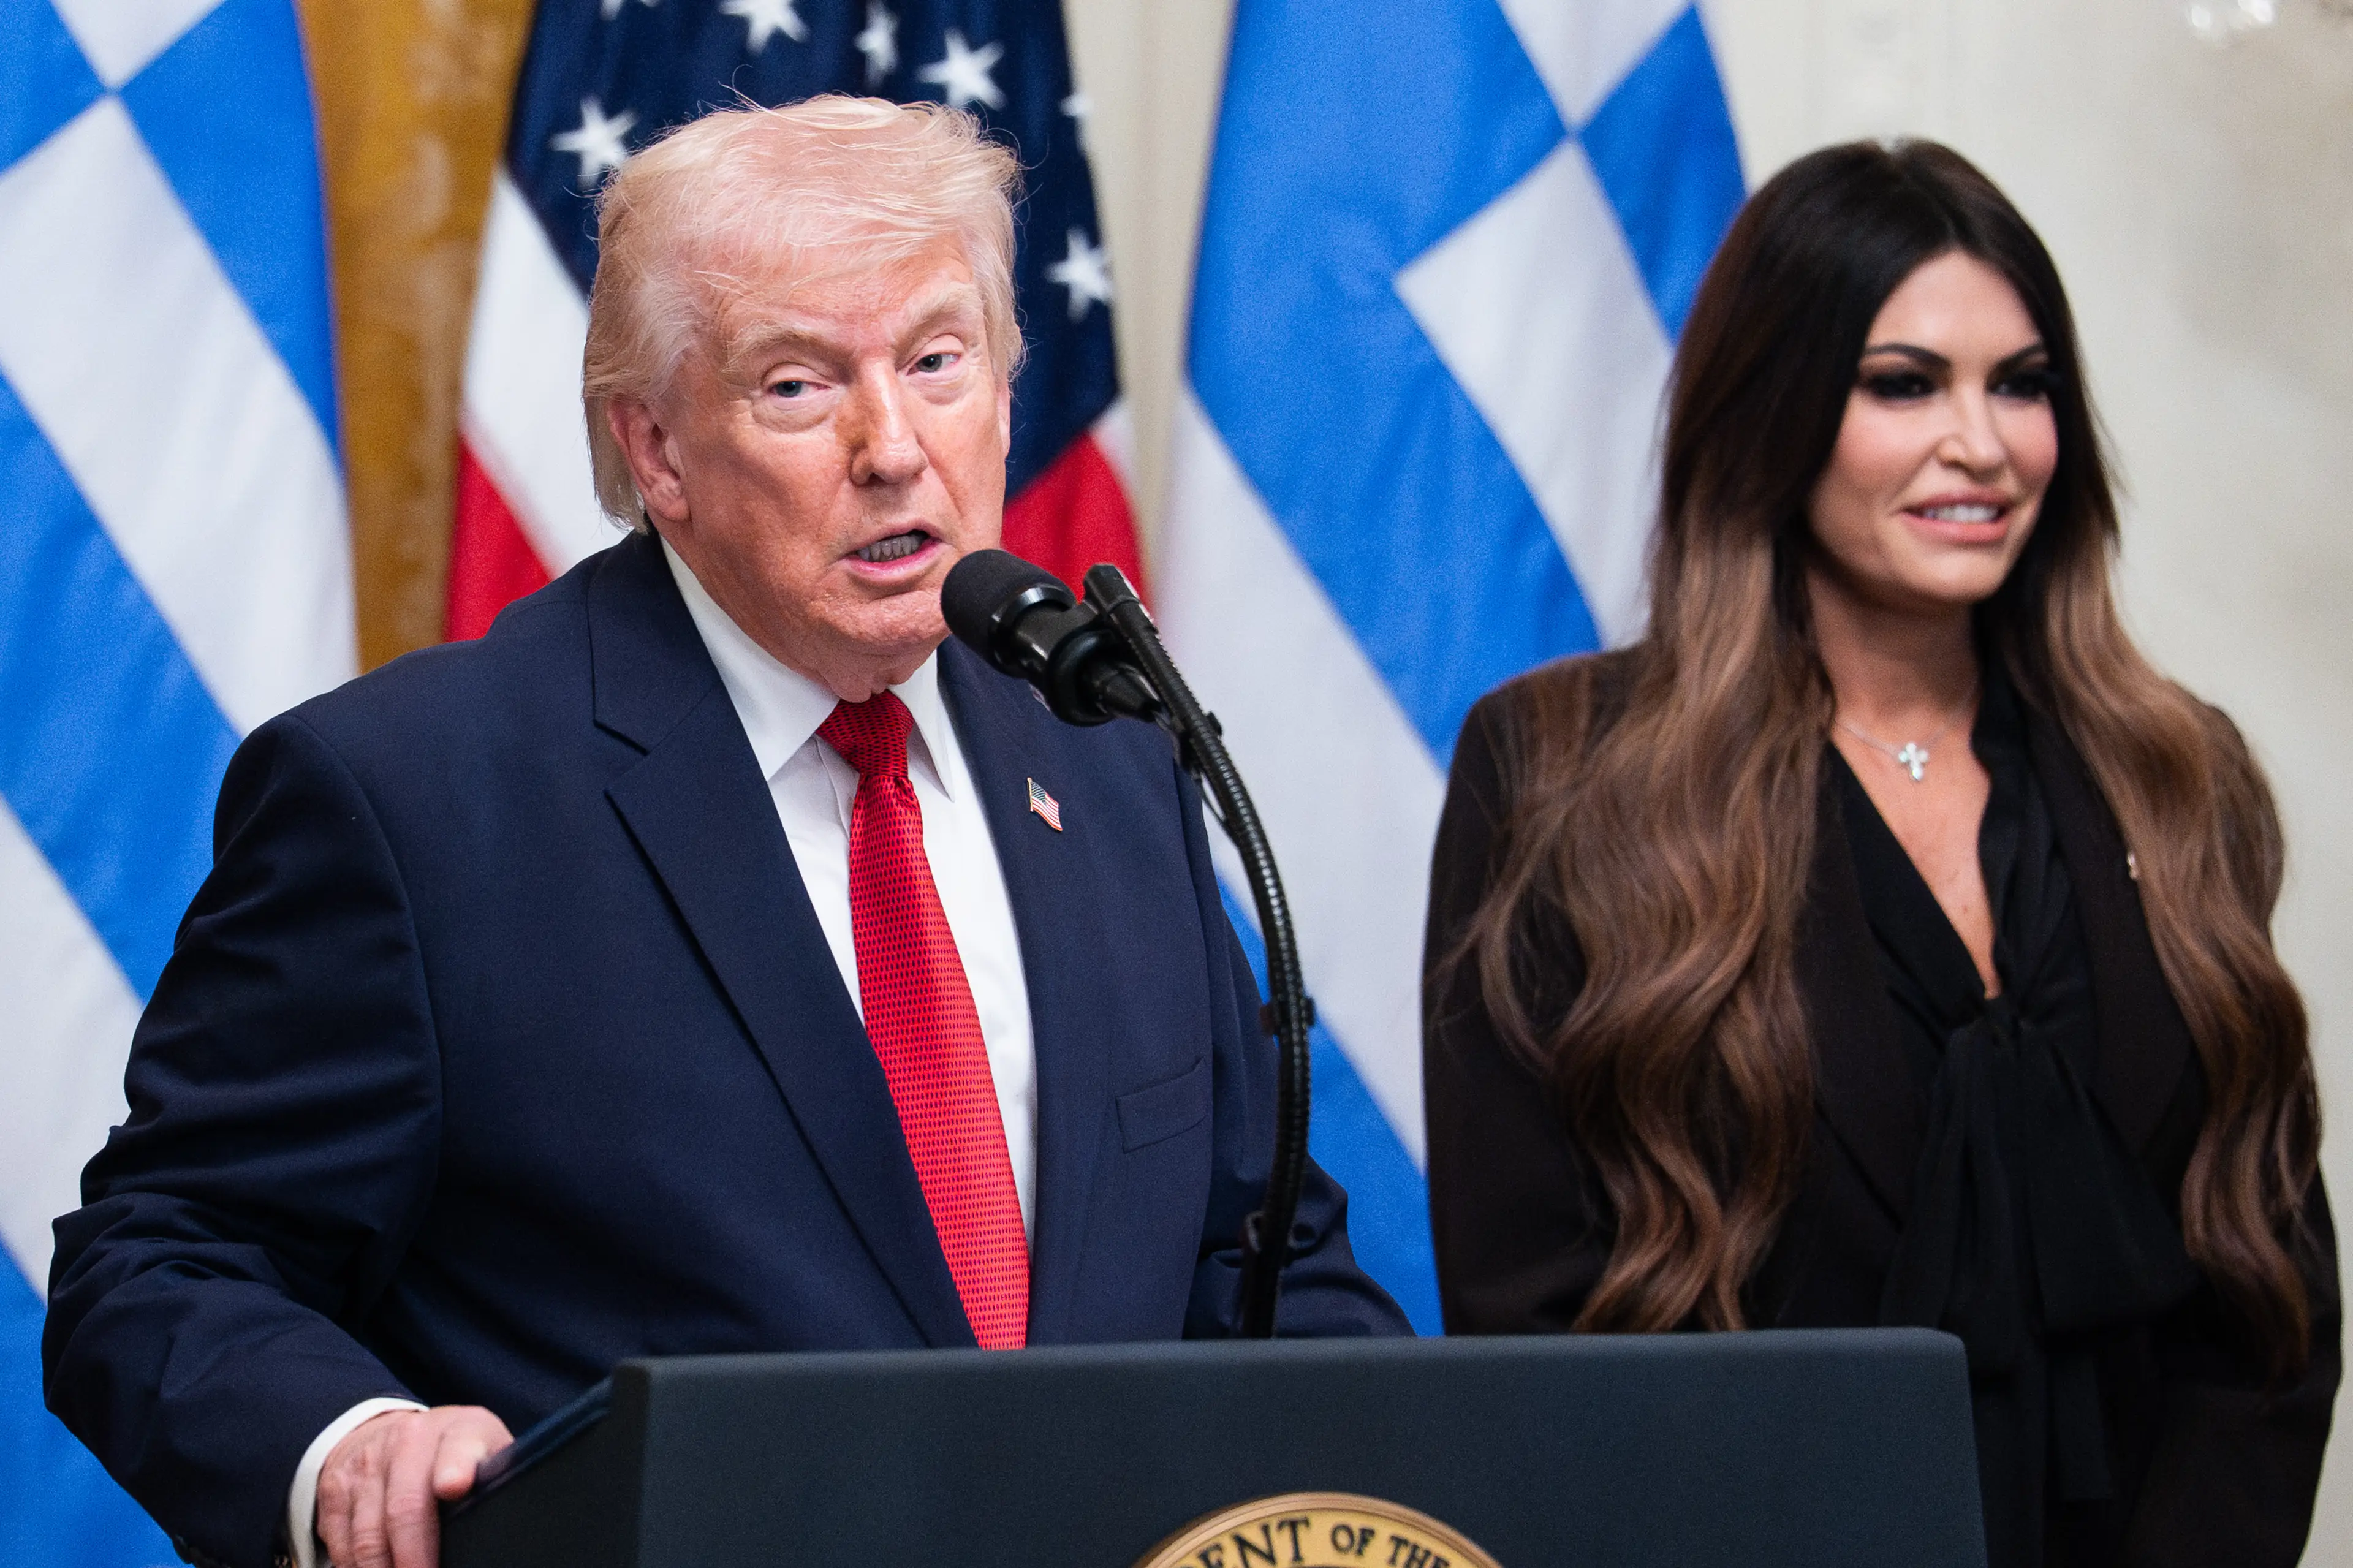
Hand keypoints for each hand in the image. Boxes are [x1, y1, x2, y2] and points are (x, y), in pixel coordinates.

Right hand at [315, 1405, 512, 1567]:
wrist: (388, 1430)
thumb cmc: (452, 1452)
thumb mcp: (484, 1450)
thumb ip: (495, 1479)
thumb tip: (509, 1525)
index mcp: (459, 1430)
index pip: (459, 1447)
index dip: (456, 1468)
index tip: (454, 1488)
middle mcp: (409, 1440)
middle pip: (406, 1506)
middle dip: (415, 1557)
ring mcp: (367, 1464)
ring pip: (369, 1534)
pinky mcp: (335, 1489)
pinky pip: (341, 1542)